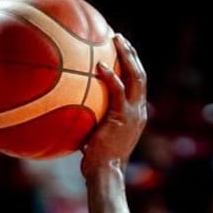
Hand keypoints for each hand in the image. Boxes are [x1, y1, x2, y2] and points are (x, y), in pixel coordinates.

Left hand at [80, 34, 147, 175]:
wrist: (105, 174)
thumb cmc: (96, 163)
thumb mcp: (96, 139)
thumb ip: (90, 123)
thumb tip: (71, 115)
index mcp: (136, 115)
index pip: (137, 86)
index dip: (131, 67)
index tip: (122, 53)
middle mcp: (139, 111)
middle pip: (140, 75)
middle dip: (132, 54)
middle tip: (120, 38)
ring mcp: (134, 113)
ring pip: (136, 76)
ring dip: (127, 56)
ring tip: (116, 39)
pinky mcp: (123, 116)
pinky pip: (118, 90)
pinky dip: (110, 76)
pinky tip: (99, 65)